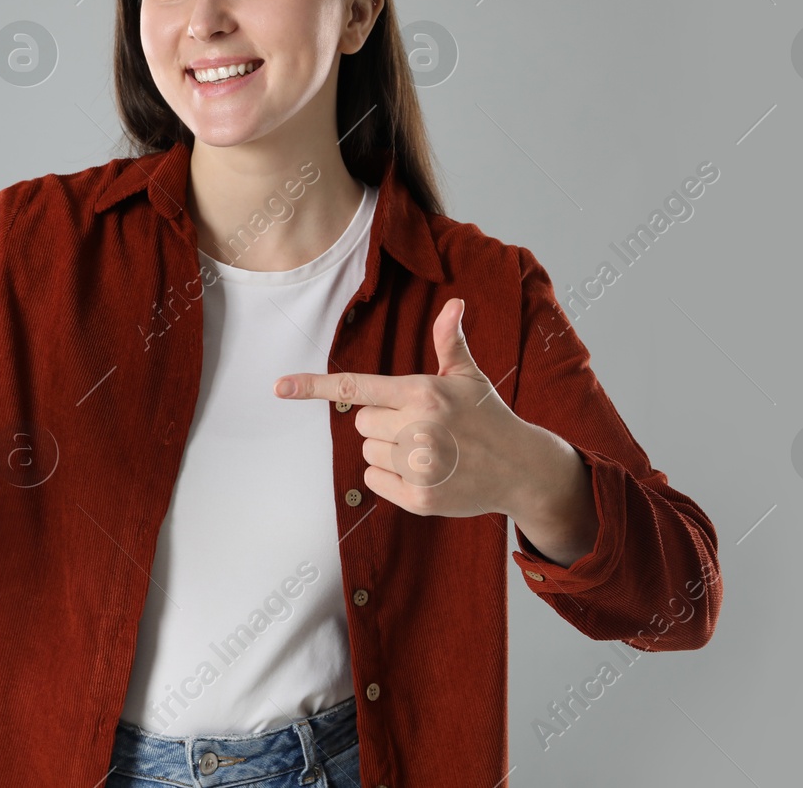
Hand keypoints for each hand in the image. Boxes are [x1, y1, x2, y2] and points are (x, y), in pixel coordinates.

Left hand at [273, 297, 577, 522]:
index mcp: (423, 392)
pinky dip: (390, 478)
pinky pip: (374, 481)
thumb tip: (453, 304)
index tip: (279, 386)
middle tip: (418, 425)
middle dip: (383, 422)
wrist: (523, 469)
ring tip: (426, 449)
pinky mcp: (420, 498)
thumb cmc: (489, 417)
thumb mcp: (470, 377)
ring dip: (387, 450)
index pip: (357, 387)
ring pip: (367, 452)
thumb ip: (450, 342)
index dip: (314, 386)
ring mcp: (419, 465)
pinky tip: (423, 472)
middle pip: (361, 422)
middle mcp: (418, 428)